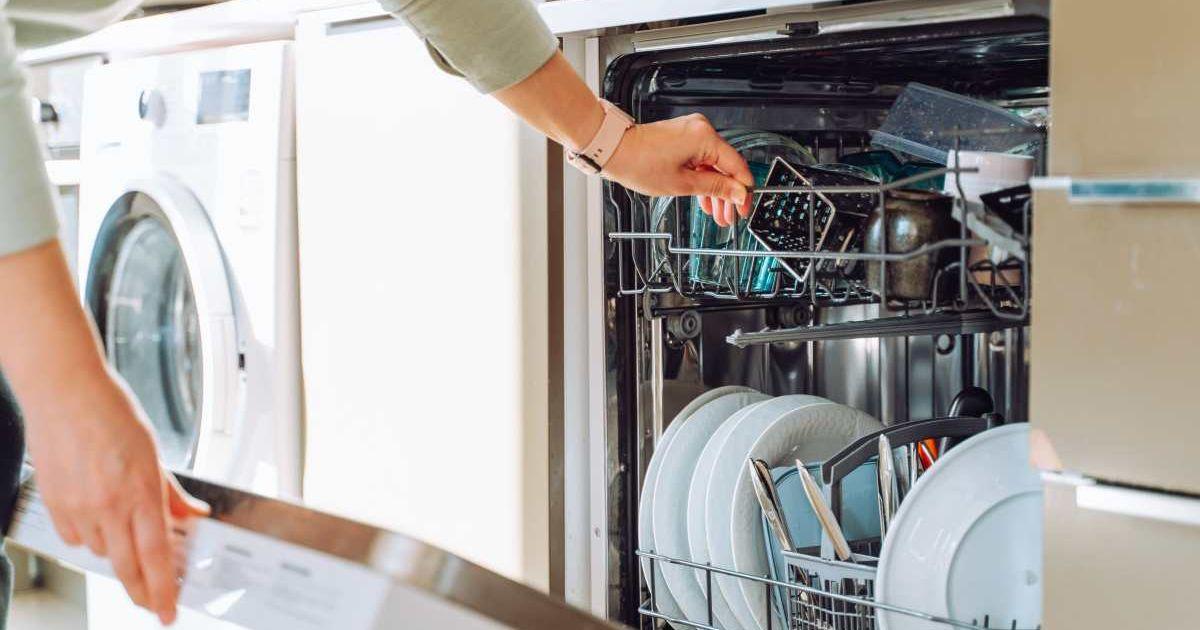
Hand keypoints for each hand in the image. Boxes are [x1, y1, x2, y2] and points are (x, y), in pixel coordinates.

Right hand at [24, 369, 208, 624]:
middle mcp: (108, 505)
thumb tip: (192, 515)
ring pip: (101, 551)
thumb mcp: (155, 452)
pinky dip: (88, 535)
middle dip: (141, 591)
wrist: (64, 392)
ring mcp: (79, 507)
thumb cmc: (110, 413)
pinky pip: (75, 537)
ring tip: (124, 530)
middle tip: (151, 602)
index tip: (168, 610)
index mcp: (140, 491)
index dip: (163, 589)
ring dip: (116, 551)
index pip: (156, 555)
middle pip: (127, 566)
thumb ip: (172, 491)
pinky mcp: (54, 504)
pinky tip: (96, 516)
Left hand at [603, 113, 754, 227]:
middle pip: (726, 166)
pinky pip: (701, 159)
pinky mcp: (683, 137)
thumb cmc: (639, 163)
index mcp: (705, 138)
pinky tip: (705, 199)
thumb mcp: (682, 184)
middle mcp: (701, 130)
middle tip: (729, 216)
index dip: (742, 190)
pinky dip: (703, 178)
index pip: (737, 166)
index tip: (744, 207)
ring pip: (713, 165)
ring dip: (715, 189)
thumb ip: (715, 187)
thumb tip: (737, 193)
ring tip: (717, 213)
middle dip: (728, 194)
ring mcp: (692, 132)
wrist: (614, 150)